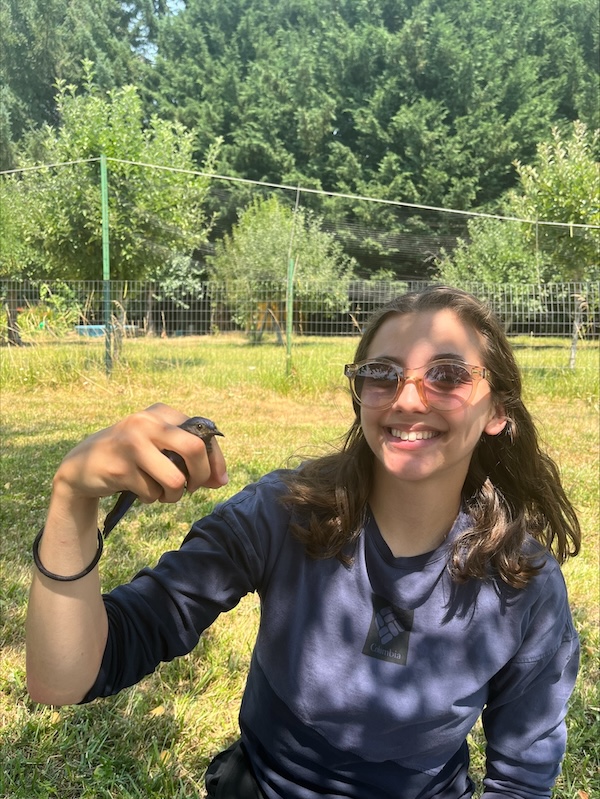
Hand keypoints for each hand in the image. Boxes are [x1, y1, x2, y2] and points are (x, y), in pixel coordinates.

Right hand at [53, 403, 227, 509]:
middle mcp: (147, 422)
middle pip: (194, 449)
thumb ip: (190, 460)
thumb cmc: (131, 456)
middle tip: (192, 487)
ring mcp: (132, 443)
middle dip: (200, 476)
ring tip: (162, 492)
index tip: (217, 479)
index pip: (203, 433)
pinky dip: (151, 498)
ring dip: (173, 495)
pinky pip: (152, 492)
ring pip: (175, 479)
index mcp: (161, 413)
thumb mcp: (159, 448)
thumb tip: (220, 480)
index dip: (216, 460)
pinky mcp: (120, 467)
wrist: (82, 465)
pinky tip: (139, 490)